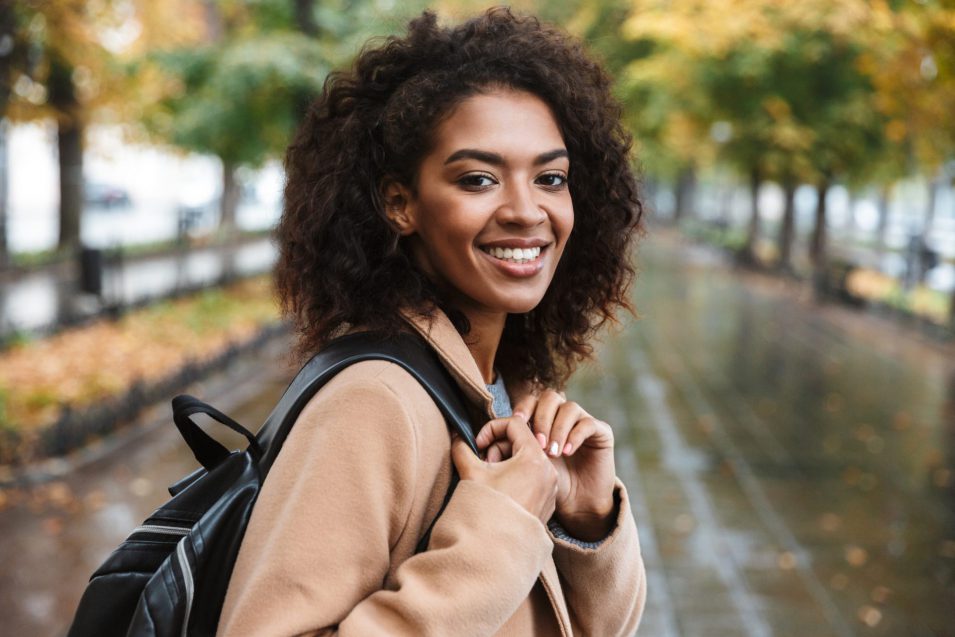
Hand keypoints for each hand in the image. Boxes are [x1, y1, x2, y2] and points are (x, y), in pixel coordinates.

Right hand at [451, 414, 557, 523]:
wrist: (497, 547)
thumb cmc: (487, 510)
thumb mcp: (471, 473)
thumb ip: (463, 450)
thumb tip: (458, 439)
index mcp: (534, 458)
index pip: (515, 424)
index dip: (492, 428)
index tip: (479, 445)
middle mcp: (549, 471)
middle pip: (522, 442)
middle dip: (499, 449)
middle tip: (484, 466)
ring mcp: (551, 488)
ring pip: (527, 460)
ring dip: (506, 464)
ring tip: (491, 482)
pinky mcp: (548, 502)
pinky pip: (533, 478)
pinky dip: (516, 478)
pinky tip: (502, 494)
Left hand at [514, 391, 616, 541]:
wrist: (577, 504)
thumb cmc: (548, 486)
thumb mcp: (524, 467)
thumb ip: (506, 450)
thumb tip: (479, 441)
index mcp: (543, 419)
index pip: (530, 400)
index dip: (521, 410)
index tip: (512, 428)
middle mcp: (562, 416)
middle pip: (550, 397)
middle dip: (540, 418)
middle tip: (536, 444)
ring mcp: (583, 422)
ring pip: (569, 408)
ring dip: (557, 428)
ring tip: (551, 453)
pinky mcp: (601, 432)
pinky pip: (589, 423)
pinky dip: (576, 435)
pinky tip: (567, 452)